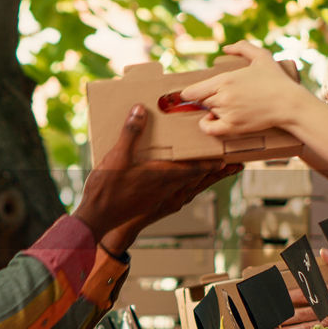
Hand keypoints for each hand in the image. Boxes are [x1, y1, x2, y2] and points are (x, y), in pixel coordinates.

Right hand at [75, 104, 235, 250]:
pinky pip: (179, 195)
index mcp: (162, 175)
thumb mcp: (117, 157)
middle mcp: (167, 188)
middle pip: (198, 179)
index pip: (196, 167)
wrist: (97, 219)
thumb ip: (131, 133)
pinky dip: (188, 187)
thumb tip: (140, 110)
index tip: (227, 155)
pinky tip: (183, 185)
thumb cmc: (107, 190)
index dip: (212, 162)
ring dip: (203, 179)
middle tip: (230, 164)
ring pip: (190, 188)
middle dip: (214, 170)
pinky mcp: (153, 206)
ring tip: (214, 172)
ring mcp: (161, 199)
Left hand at [179, 41, 321, 137]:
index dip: (189, 93)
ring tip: (230, 105)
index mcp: (224, 80)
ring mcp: (227, 112)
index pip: (192, 91)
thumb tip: (225, 48)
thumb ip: (242, 48)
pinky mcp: (233, 126)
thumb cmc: (276, 80)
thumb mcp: (262, 56)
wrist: (289, 104)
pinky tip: (211, 120)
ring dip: (213, 110)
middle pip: (201, 101)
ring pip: (209, 112)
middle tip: (222, 97)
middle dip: (208, 99)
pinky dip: (206, 125)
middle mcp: (222, 97)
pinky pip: (209, 128)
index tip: (188, 94)